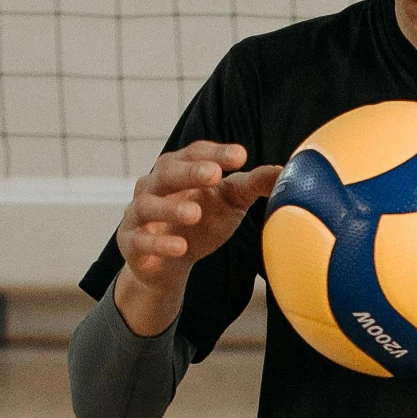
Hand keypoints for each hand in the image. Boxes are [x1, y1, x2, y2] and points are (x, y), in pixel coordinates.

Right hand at [115, 141, 281, 334]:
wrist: (167, 265)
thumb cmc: (201, 223)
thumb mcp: (230, 202)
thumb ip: (252, 185)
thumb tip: (286, 171)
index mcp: (179, 168)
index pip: (195, 152)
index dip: (216, 152)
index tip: (241, 156)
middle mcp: (154, 185)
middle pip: (168, 172)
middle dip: (190, 172)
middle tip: (214, 174)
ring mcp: (138, 213)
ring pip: (149, 204)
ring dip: (171, 209)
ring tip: (195, 214)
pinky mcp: (130, 242)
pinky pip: (140, 240)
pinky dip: (158, 243)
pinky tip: (180, 248)